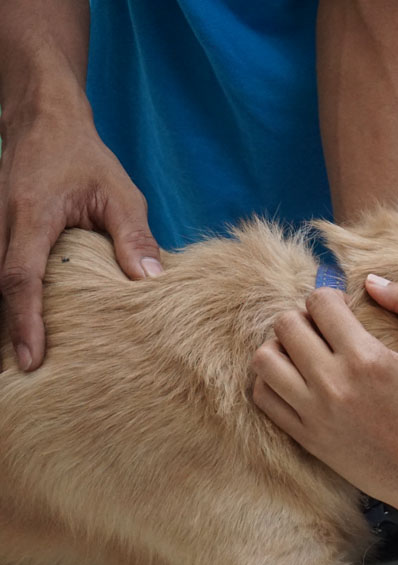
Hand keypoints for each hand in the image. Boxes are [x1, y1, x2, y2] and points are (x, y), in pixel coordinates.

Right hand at [0, 110, 161, 370]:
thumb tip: (149, 282)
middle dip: (8, 334)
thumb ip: (133, 237)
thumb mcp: (120, 193)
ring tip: (17, 366)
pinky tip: (20, 331)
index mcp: (30, 216)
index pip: (21, 279)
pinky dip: (7, 302)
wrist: (44, 120)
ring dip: (5, 321)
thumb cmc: (85, 157)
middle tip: (22, 378)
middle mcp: (0, 224)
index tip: (31, 359)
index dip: (24, 322)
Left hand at [251, 276, 397, 521]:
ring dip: (280, 346)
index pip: (319, 303)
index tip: (342, 307)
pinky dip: (271, 380)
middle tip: (323, 328)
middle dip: (303, 317)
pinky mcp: (307, 437)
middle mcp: (334, 385)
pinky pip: (263, 397)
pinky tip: (297, 379)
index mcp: (367, 358)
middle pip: (285, 325)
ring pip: (264, 360)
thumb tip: (371, 282)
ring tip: (305, 352)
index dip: (329, 295)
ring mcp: (315, 414)